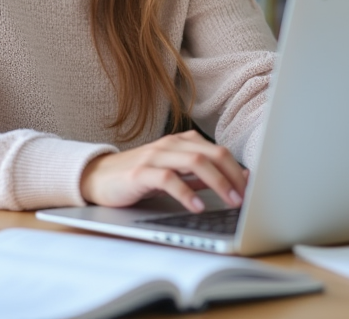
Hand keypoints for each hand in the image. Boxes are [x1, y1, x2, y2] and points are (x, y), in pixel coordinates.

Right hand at [80, 130, 247, 212]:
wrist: (98, 177)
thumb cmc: (138, 176)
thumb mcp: (173, 173)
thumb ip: (198, 174)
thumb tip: (232, 178)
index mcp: (181, 142)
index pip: (218, 151)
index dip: (237, 169)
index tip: (250, 187)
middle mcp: (170, 145)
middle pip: (211, 153)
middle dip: (232, 175)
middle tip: (244, 197)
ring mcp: (155, 156)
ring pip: (194, 161)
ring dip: (217, 182)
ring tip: (230, 200)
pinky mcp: (140, 172)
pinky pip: (168, 179)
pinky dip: (186, 192)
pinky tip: (196, 206)